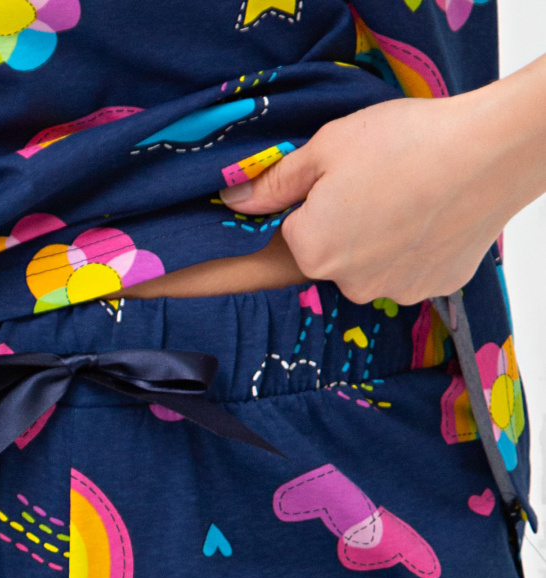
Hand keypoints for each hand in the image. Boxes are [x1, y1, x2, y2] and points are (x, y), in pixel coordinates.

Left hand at [220, 83, 545, 305]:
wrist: (486, 155)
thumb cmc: (401, 144)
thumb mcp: (325, 148)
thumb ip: (275, 181)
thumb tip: (232, 199)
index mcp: (313, 250)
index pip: (297, 230)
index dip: (317, 200)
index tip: (345, 177)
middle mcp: (347, 284)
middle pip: (334, 254)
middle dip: (348, 224)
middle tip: (381, 183)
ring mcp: (392, 291)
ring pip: (373, 266)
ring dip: (383, 241)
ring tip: (411, 198)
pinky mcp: (432, 288)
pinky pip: (412, 270)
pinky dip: (418, 249)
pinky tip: (434, 217)